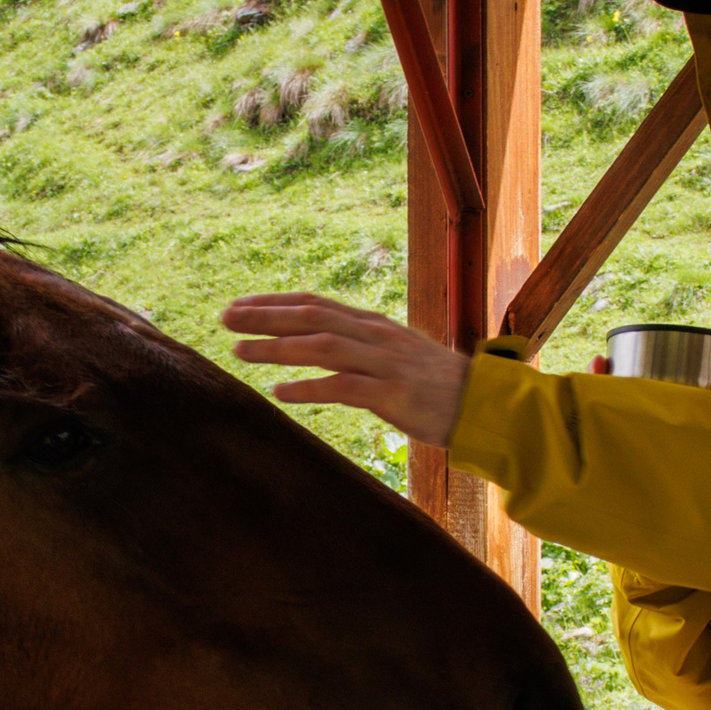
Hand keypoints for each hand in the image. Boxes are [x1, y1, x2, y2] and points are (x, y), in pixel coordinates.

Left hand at [221, 293, 468, 446]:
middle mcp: (376, 336)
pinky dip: (309, 388)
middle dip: (265, 316)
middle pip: (312, 316)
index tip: (239, 306)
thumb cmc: (436, 386)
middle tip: (224, 319)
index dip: (274, 302)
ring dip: (277, 348)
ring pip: (322, 346)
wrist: (485, 406)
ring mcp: (385, 364)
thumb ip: (359, 347)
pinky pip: (344, 387)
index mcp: (373, 325)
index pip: (315, 303)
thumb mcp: (395, 355)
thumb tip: (317, 346)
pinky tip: (280, 393)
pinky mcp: (394, 395)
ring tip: (240, 352)